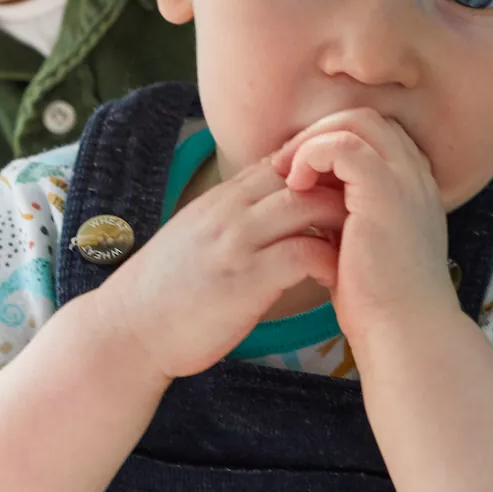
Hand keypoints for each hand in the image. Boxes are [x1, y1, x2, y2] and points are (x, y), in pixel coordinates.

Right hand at [95, 151, 343, 379]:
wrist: (126, 331)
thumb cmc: (165, 292)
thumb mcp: (196, 237)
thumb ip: (232, 219)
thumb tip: (269, 214)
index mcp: (220, 199)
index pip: (282, 161)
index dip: (319, 171)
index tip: (345, 192)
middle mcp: (230, 210)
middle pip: (303, 173)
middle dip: (340, 188)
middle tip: (366, 215)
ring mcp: (236, 242)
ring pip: (307, 205)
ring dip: (342, 221)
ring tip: (359, 244)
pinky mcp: (245, 279)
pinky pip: (304, 254)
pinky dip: (330, 261)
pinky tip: (338, 277)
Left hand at [276, 109, 455, 337]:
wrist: (404, 331)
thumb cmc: (380, 301)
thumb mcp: (363, 244)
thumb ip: (348, 213)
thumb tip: (310, 195)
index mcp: (414, 187)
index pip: (375, 135)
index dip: (335, 142)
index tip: (301, 171)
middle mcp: (416, 176)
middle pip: (367, 118)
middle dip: (321, 133)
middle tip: (287, 165)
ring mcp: (405, 180)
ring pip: (356, 122)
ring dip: (313, 141)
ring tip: (288, 173)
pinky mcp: (385, 192)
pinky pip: (343, 145)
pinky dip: (312, 155)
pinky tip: (296, 186)